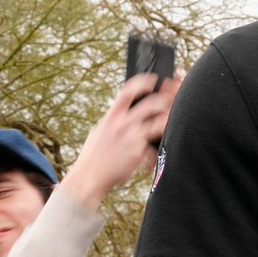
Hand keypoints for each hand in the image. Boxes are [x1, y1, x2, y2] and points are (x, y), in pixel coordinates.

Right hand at [59, 73, 180, 210]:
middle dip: (163, 100)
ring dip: (166, 121)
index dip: (142, 82)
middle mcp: (123, 124)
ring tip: (169, 122)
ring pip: (158, 124)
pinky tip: (147, 163)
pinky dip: (152, 155)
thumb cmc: (93, 155)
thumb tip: (123, 113)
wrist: (89, 177)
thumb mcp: (100, 131)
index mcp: (111, 117)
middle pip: (150, 105)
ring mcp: (132, 138)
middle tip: (169, 100)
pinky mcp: (138, 153)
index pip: (128, 91)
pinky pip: (152, 149)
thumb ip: (114, 121)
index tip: (153, 79)